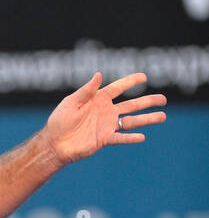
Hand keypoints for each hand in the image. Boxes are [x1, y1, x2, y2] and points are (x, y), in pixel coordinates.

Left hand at [44, 72, 166, 163]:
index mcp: (98, 99)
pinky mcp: (104, 139)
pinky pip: (120, 138)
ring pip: (131, 121)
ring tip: (162, 116)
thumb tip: (99, 74)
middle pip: (132, 105)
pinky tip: (142, 137)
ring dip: (147, 119)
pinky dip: (130, 138)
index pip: (118, 88)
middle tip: (164, 99)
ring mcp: (106, 126)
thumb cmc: (59, 120)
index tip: (144, 77)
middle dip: (148, 101)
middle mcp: (106, 111)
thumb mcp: (72, 102)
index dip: (131, 82)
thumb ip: (87, 90)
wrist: (54, 143)